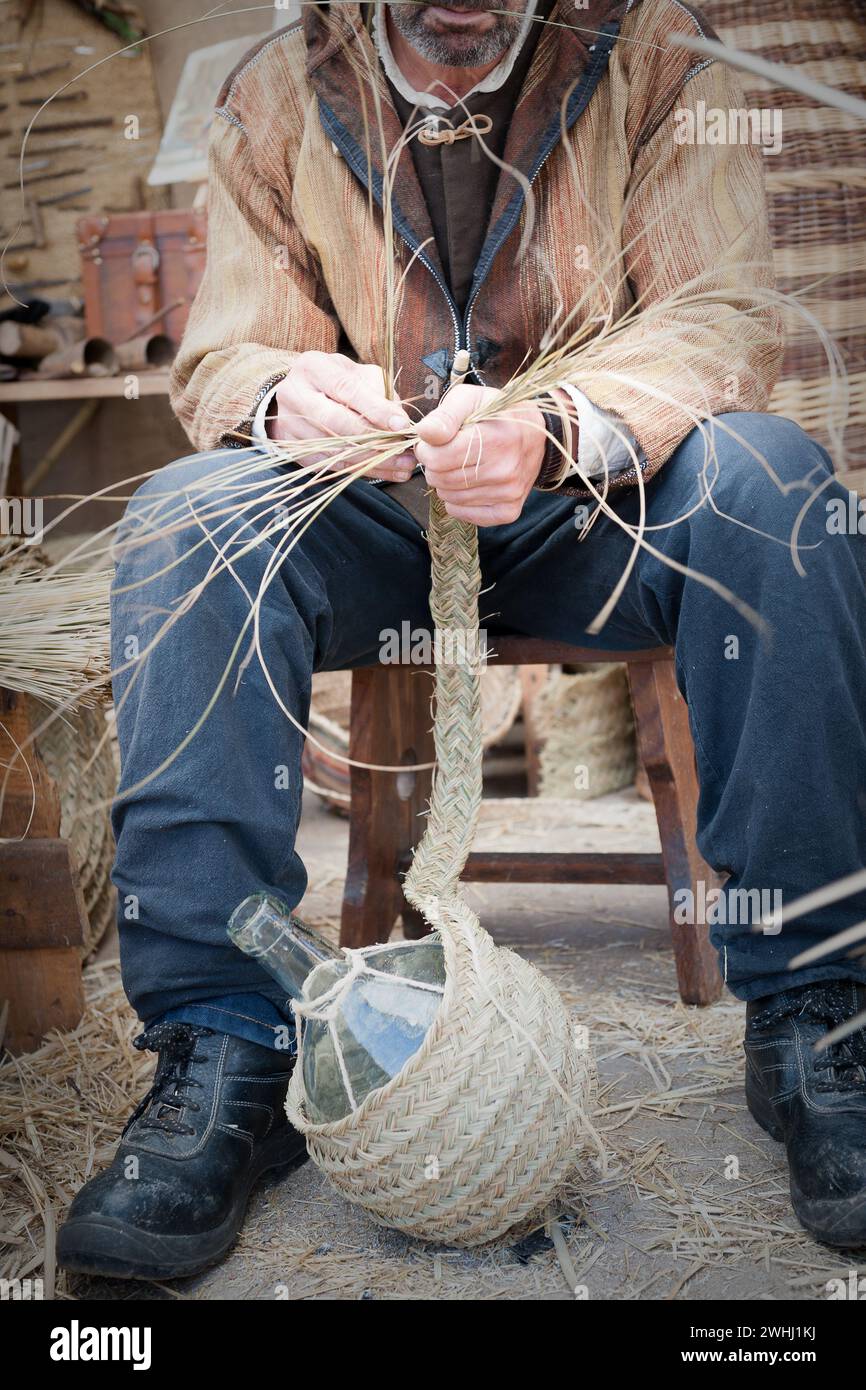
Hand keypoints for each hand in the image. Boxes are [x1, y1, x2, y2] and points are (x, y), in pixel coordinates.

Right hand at [269, 352, 414, 480]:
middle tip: (404, 448)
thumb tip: (398, 419)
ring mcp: (289, 425)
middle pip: (334, 422)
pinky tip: (390, 472)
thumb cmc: (339, 381)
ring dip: (374, 460)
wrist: (303, 394)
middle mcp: (294, 395)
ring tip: (404, 464)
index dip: (375, 409)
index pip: (345, 389)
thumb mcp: (359, 373)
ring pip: (334, 449)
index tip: (402, 424)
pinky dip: (364, 470)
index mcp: (312, 368)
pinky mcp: (294, 450)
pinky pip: (332, 466)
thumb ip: (379, 390)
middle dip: (373, 437)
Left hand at [414, 384, 545, 525]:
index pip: (437, 458)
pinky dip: (457, 501)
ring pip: (449, 498)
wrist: (536, 436)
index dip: (427, 449)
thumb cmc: (496, 414)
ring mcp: (508, 493)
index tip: (434, 442)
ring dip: (445, 482)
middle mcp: (504, 470)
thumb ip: (445, 415)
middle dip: (435, 465)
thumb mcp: (470, 399)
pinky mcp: (509, 511)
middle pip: (441, 479)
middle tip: (446, 453)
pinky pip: (463, 514)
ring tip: (459, 465)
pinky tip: (468, 483)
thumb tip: (424, 433)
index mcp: (494, 439)